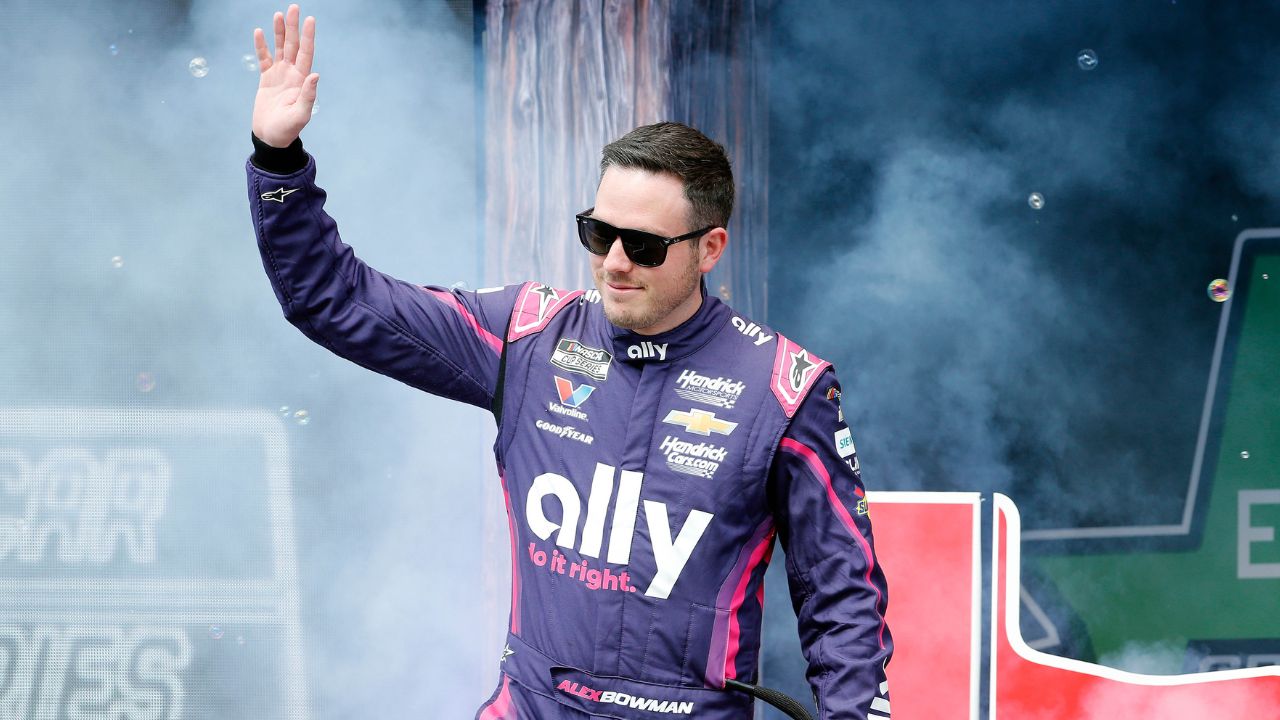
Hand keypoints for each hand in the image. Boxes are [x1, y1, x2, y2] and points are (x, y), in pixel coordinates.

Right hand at [251, 4, 317, 147]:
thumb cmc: (287, 130)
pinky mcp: (266, 79)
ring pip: (280, 48)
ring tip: (279, 15)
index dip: (308, 36)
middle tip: (294, 7)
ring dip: (280, 32)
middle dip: (294, 27)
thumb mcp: (300, 115)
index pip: (306, 53)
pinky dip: (261, 46)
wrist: (272, 137)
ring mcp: (279, 75)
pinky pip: (264, 58)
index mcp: (302, 80)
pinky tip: (259, 32)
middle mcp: (292, 74)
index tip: (310, 20)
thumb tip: (315, 75)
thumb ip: (308, 95)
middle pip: (294, 46)